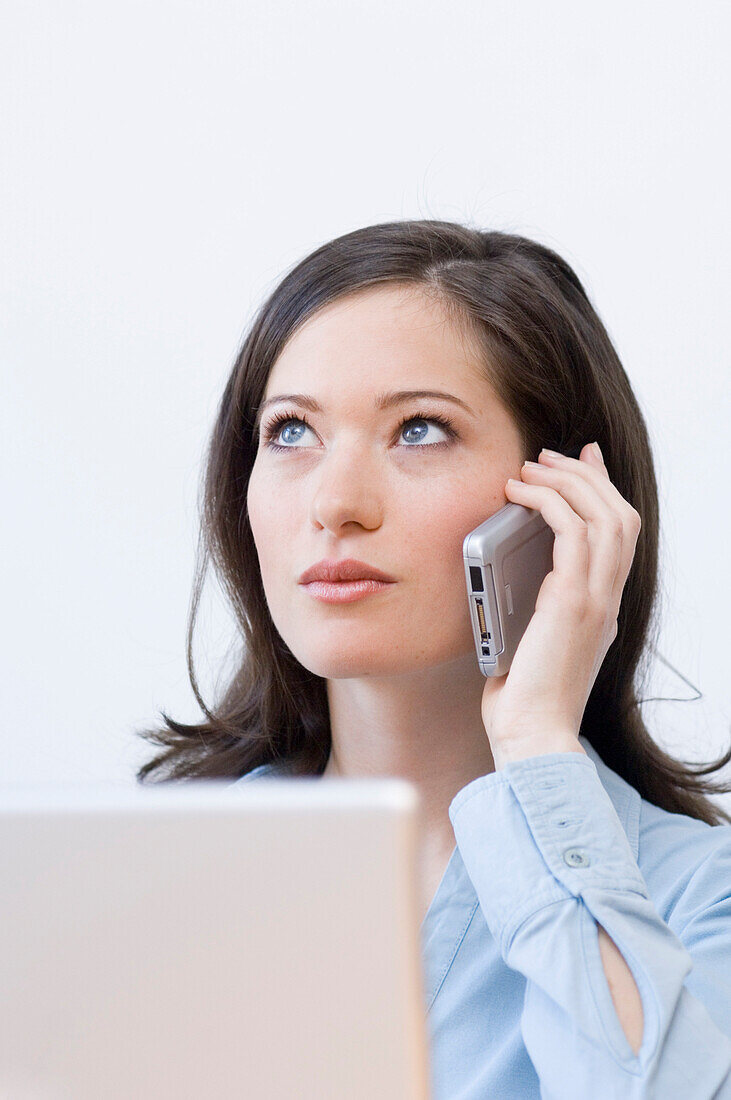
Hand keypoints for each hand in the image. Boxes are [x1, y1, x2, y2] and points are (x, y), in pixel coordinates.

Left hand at [480, 442, 641, 768]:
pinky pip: (571, 532)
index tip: (581, 460)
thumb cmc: (522, 697)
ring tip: (530, 467)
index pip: (618, 533)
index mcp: (601, 606)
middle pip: (618, 513)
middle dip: (584, 474)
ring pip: (603, 514)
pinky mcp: (572, 602)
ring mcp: (596, 600)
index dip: (602, 489)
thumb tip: (504, 572)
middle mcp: (607, 598)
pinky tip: (520, 493)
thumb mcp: (530, 640)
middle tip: (547, 455)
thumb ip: (531, 605)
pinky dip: (548, 502)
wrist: (532, 736)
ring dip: (566, 480)